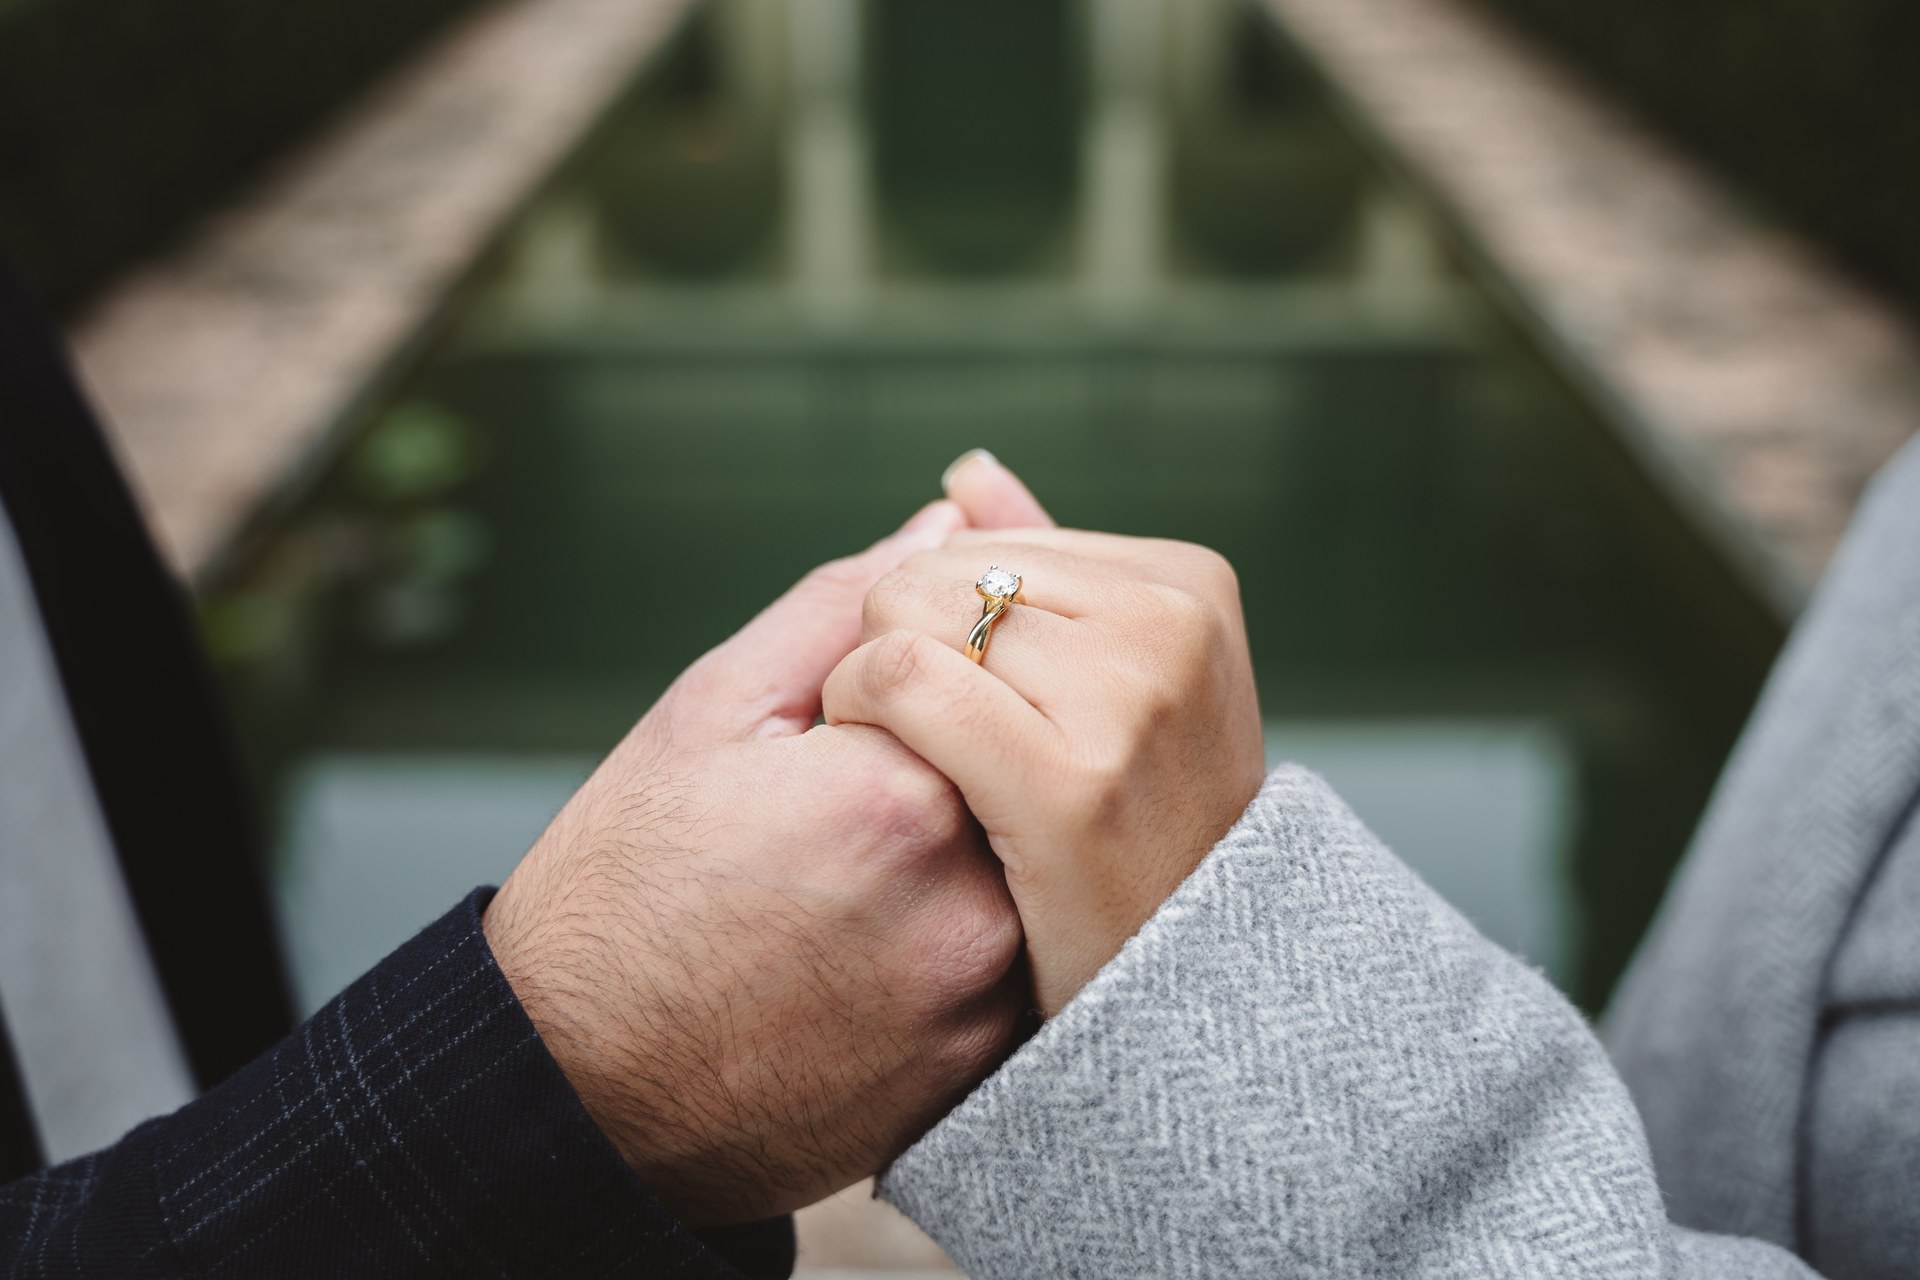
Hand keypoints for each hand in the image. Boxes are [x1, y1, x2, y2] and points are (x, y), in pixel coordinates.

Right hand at [482, 501, 1025, 1227]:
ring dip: (962, 848)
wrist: (575, 1086)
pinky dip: (962, 935)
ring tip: (844, 885)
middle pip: (1011, 768)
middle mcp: (963, 897)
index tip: (838, 733)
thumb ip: (843, 604)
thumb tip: (950, 523)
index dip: (911, 685)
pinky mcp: (977, 1066)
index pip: (979, 674)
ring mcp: (977, 996)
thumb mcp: (710, 712)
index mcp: (897, 786)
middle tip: (833, 819)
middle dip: (946, 763)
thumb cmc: (624, 884)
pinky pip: (1014, 961)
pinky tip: (867, 947)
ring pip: (1021, 862)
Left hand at [823, 483, 1264, 1016]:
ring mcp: (1133, 699)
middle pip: (939, 569)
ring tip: (930, 770)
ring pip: (906, 613)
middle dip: (905, 645)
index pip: (983, 540)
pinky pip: (900, 678)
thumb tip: (967, 476)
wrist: (1168, 997)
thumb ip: (1041, 570)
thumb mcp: (1113, 686)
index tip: (979, 709)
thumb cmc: (1122, 834)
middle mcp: (1172, 625)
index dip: (941, 623)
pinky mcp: (1072, 782)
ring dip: (873, 687)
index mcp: (1188, 583)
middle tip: (943, 747)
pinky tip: (885, 776)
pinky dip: (858, 713)